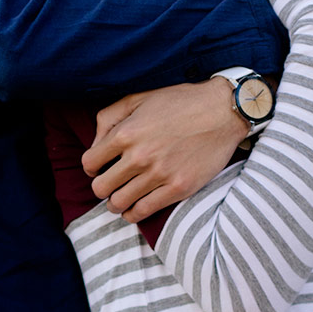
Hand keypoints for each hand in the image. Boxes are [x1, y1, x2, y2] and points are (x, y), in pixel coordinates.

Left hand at [83, 80, 248, 221]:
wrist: (222, 111)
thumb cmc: (180, 102)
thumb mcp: (138, 98)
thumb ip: (109, 118)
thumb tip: (95, 144)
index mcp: (125, 133)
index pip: (90, 164)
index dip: (91, 168)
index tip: (99, 169)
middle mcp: (139, 156)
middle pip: (100, 188)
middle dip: (102, 188)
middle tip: (111, 185)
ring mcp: (159, 174)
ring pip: (119, 203)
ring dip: (116, 203)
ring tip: (121, 198)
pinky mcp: (178, 188)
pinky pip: (143, 211)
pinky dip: (133, 214)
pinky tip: (135, 208)